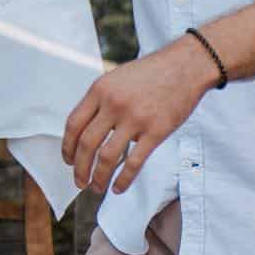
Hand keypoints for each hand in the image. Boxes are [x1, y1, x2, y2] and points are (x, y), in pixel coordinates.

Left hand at [63, 37, 216, 195]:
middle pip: (87, 144)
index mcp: (100, 90)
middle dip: (80, 168)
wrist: (186, 66)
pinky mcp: (156, 131)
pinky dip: (123, 179)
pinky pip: (134, 162)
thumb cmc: (153, 72)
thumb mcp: (118, 78)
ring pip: (108, 157)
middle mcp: (114, 104)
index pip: (73, 124)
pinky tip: (118, 188)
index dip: (67, 147)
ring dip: (99, 177)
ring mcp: (135, 119)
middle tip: (79, 181)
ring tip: (97, 187)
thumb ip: (102, 101)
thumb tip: (90, 130)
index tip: (68, 160)